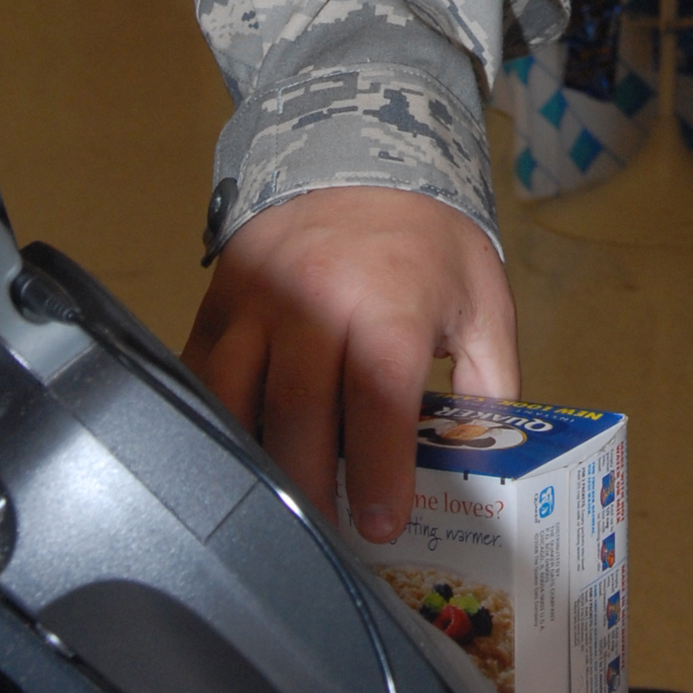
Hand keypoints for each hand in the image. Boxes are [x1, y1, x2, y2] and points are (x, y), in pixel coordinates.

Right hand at [182, 188, 517, 540]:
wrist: (357, 155)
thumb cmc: (428, 240)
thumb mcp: (481, 300)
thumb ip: (490, 380)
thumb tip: (481, 458)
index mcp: (389, 299)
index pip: (378, 398)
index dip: (379, 469)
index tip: (382, 524)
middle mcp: (315, 300)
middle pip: (299, 413)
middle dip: (312, 488)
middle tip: (327, 537)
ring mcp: (256, 302)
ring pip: (237, 401)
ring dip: (255, 463)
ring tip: (279, 510)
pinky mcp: (217, 304)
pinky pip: (202, 377)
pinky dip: (214, 424)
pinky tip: (234, 461)